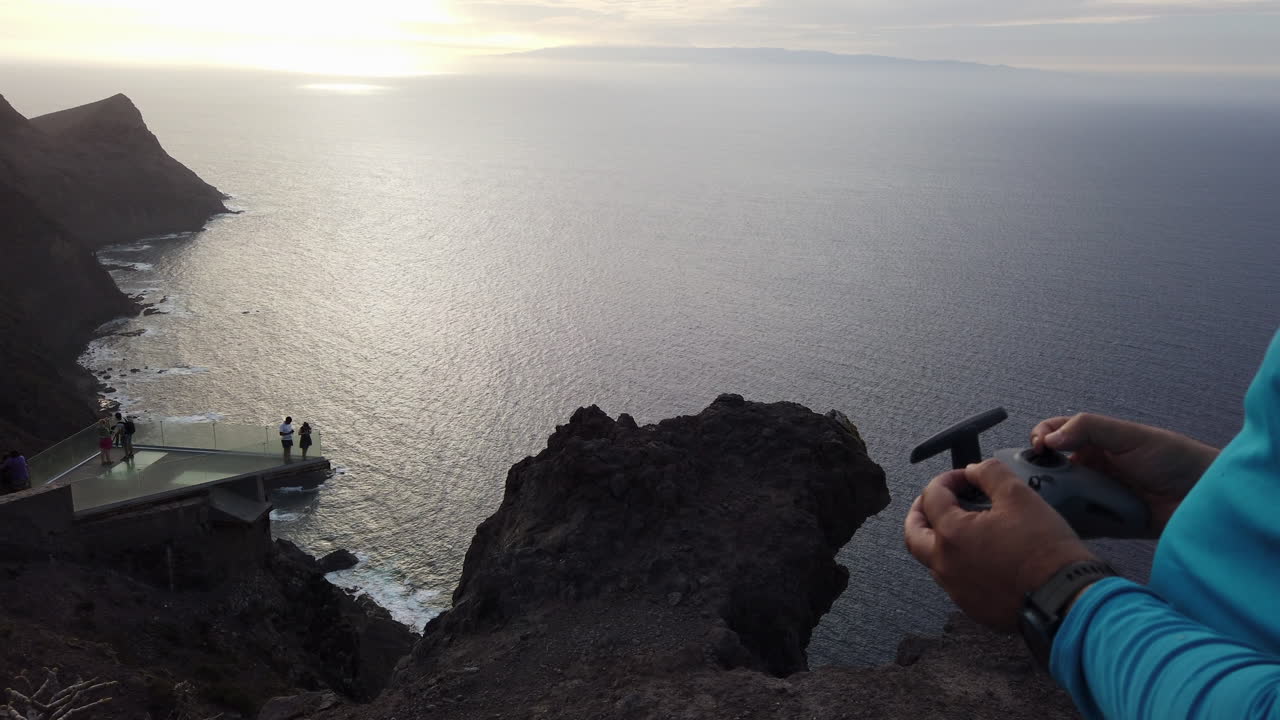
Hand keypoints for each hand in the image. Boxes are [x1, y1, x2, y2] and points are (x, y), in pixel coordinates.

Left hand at [904, 459, 1095, 630]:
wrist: (1067, 598)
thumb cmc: (1045, 549)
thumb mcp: (1019, 495)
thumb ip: (990, 473)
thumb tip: (974, 470)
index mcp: (951, 534)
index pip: (932, 497)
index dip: (947, 479)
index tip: (964, 477)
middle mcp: (945, 565)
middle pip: (914, 534)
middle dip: (920, 512)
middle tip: (935, 501)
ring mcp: (956, 589)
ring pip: (932, 559)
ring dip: (937, 538)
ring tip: (959, 524)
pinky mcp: (972, 607)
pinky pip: (953, 580)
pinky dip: (956, 562)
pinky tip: (978, 553)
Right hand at [1031, 413, 1217, 536]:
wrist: (1205, 498)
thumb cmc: (1175, 459)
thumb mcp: (1131, 435)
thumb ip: (1089, 428)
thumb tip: (1049, 438)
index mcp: (1094, 442)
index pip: (1054, 434)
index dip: (1040, 437)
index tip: (1038, 447)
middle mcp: (1090, 468)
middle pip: (1049, 468)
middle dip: (1035, 471)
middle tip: (1031, 479)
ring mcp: (1095, 497)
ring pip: (1058, 497)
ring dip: (1047, 500)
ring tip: (1038, 504)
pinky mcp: (1103, 523)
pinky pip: (1076, 524)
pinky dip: (1063, 525)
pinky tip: (1052, 524)